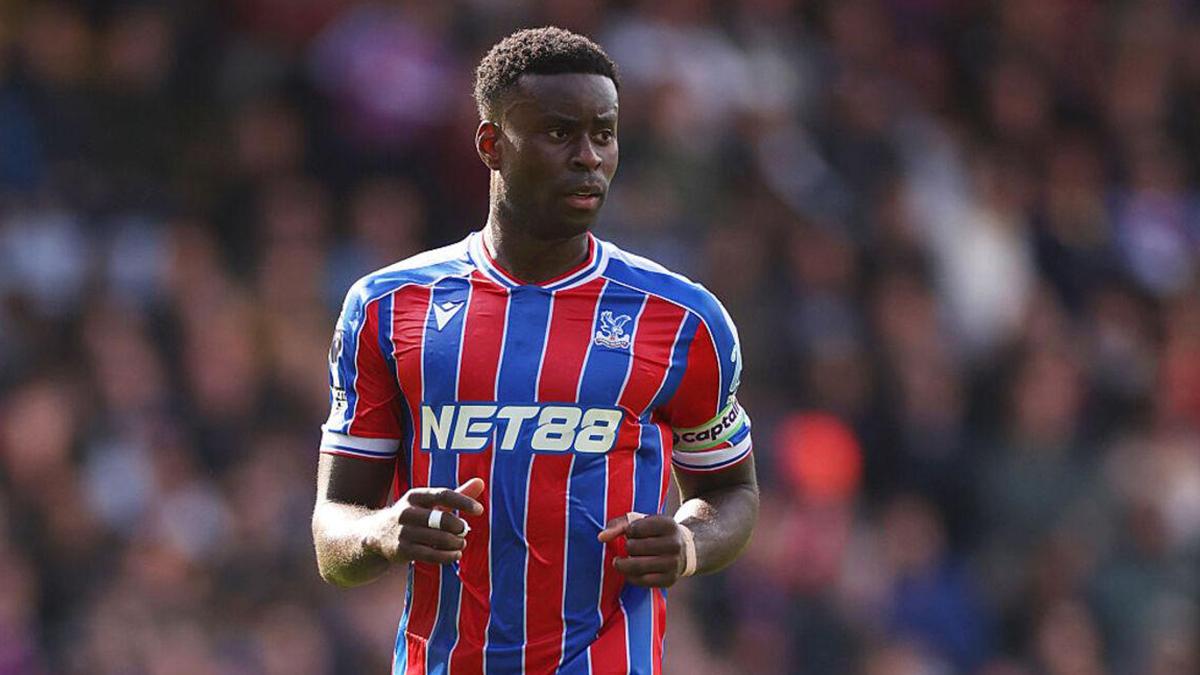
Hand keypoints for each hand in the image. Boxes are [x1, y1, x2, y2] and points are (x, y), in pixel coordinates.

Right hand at [369, 478, 484, 564]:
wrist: (376, 535)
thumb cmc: (413, 515)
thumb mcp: (430, 502)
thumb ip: (456, 494)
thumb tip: (481, 482)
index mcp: (416, 496)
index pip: (443, 495)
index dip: (463, 502)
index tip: (479, 510)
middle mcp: (407, 512)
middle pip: (441, 519)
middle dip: (458, 527)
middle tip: (465, 531)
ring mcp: (403, 532)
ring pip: (438, 538)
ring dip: (455, 543)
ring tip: (461, 544)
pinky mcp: (402, 550)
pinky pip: (430, 554)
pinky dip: (447, 556)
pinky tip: (455, 555)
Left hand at [598, 513, 685, 587]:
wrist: (683, 551)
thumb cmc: (656, 533)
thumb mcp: (642, 522)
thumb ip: (619, 525)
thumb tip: (601, 537)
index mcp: (668, 524)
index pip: (634, 528)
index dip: (628, 531)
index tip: (632, 533)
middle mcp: (674, 544)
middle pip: (633, 547)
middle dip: (627, 547)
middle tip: (631, 547)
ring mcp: (673, 563)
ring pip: (636, 566)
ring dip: (624, 563)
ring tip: (622, 560)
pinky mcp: (669, 580)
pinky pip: (641, 581)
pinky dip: (630, 576)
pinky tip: (629, 571)